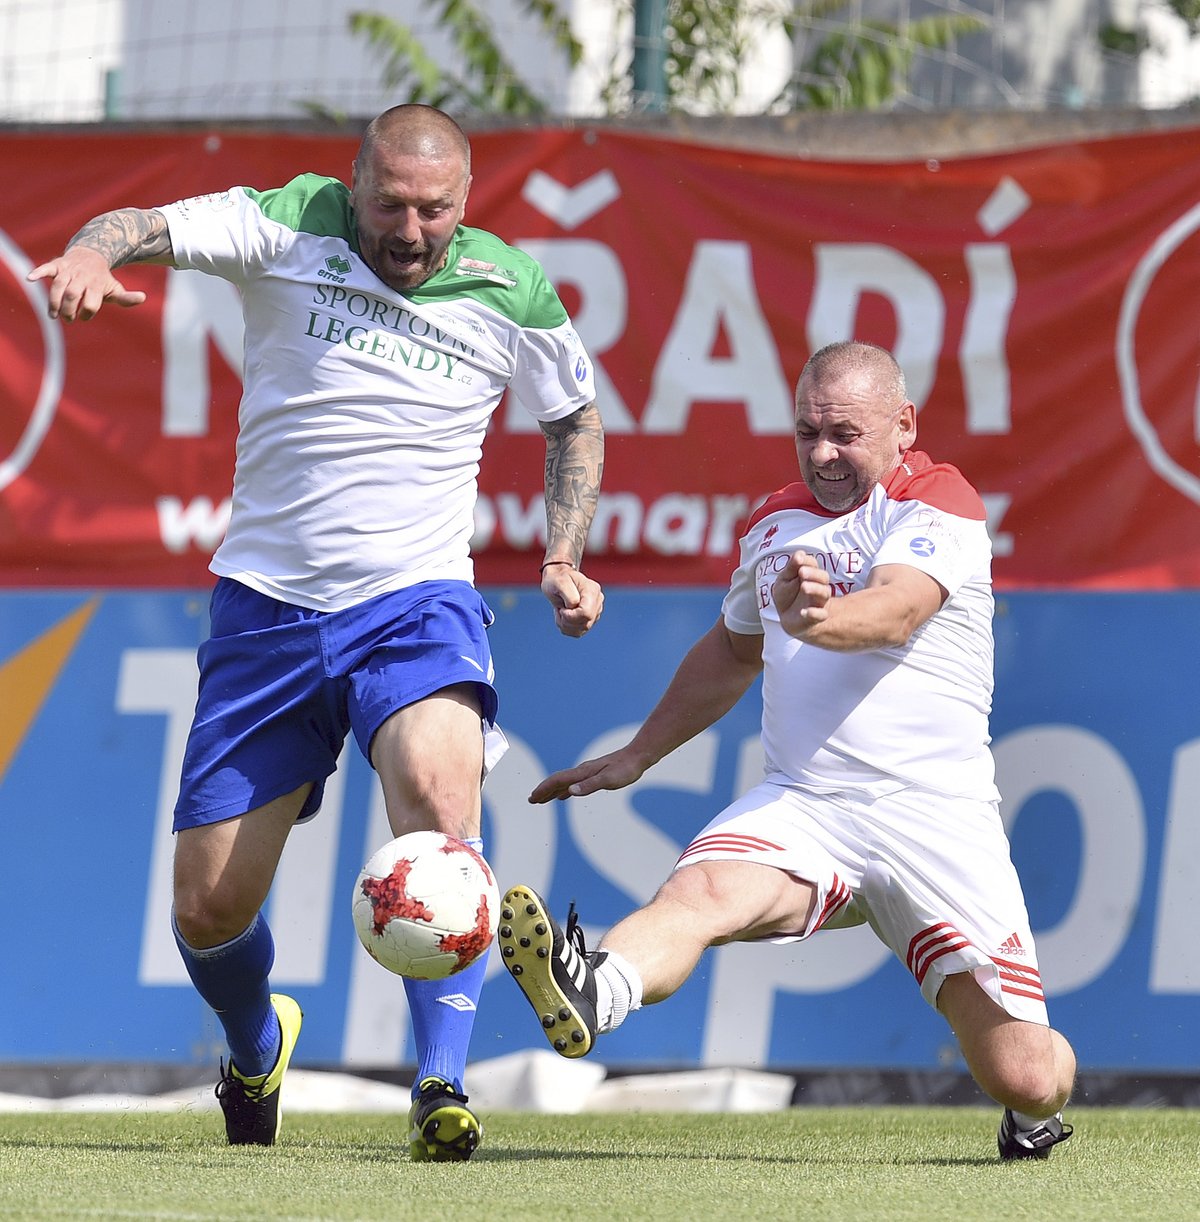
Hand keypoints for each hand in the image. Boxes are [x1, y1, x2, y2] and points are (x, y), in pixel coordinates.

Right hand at [27, 248, 146, 321]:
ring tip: (53, 315)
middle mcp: (82, 277)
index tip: (84, 317)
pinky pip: (46, 268)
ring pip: (58, 286)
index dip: (87, 313)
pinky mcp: (57, 265)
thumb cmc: (102, 278)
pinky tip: (30, 279)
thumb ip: (126, 299)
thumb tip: (143, 298)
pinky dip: (38, 272)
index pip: (91, 303)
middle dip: (69, 310)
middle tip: (68, 320)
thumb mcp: (115, 289)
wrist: (91, 254)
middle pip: (73, 296)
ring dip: (54, 302)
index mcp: (96, 285)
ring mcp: (68, 270)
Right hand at [529, 749, 645, 802]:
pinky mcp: (594, 775)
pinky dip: (564, 790)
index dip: (544, 789)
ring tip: (542, 799)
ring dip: (552, 791)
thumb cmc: (625, 769)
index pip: (558, 781)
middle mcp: (582, 772)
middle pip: (557, 781)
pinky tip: (564, 796)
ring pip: (564, 783)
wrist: (637, 757)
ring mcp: (588, 773)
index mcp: (583, 773)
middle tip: (531, 800)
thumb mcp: (608, 780)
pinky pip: (574, 784)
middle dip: (544, 790)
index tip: (533, 798)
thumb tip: (569, 792)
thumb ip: (589, 786)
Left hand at [540, 564, 603, 637]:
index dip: (571, 616)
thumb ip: (569, 594)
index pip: (586, 613)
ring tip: (561, 611)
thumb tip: (575, 606)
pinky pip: (578, 632)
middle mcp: (597, 601)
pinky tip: (564, 616)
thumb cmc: (557, 580)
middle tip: (560, 609)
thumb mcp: (559, 582)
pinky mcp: (589, 620)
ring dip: (566, 624)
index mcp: (592, 590)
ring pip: (581, 630)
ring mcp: (595, 612)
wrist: (557, 581)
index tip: (562, 608)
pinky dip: (567, 628)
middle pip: (585, 624)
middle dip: (568, 620)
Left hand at [771, 550, 830, 637]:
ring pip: (824, 593)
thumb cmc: (787, 596)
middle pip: (823, 577)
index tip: (798, 559)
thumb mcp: (784, 580)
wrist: (788, 619)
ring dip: (815, 589)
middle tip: (802, 572)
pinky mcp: (817, 617)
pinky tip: (804, 611)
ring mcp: (819, 602)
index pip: (812, 564)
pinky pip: (821, 615)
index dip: (806, 561)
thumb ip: (791, 569)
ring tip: (804, 587)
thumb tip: (799, 554)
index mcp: (809, 575)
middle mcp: (818, 586)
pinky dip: (814, 613)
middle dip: (813, 573)